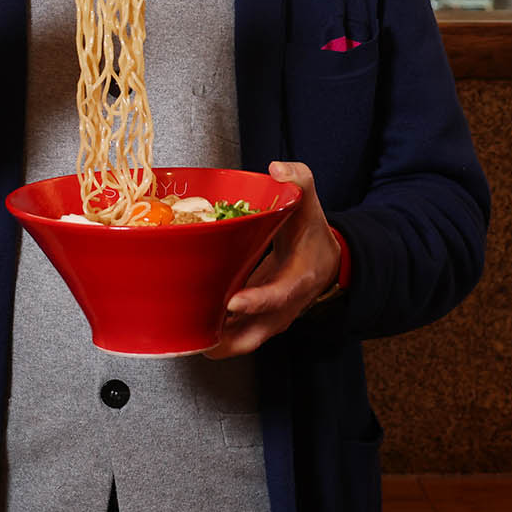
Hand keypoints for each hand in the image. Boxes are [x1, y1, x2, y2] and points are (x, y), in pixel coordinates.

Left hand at [205, 161, 340, 358]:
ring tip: (184, 336)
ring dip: (216, 342)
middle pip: (257, 334)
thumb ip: (299, 181)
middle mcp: (286, 306)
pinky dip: (216, 334)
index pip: (279, 295)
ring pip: (244, 341)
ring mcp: (272, 317)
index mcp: (299, 278)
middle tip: (197, 336)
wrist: (327, 260)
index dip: (257, 301)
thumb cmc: (312, 233)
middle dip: (227, 340)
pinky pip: (237, 334)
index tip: (232, 303)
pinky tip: (190, 327)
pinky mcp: (260, 320)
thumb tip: (277, 169)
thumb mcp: (310, 204)